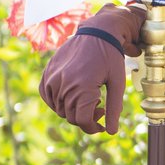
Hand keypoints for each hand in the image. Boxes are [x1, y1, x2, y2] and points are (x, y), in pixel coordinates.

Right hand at [39, 4, 144, 134]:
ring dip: (73, 110)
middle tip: (101, 108)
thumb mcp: (117, 83)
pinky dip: (58, 102)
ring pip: (60, 110)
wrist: (96, 32)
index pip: (82, 121)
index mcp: (82, 88)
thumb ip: (114, 108)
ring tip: (90, 98)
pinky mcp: (47, 74)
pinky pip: (48, 98)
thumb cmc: (110, 57)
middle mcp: (64, 84)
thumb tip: (112, 132)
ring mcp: (52, 79)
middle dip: (87, 119)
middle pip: (71, 117)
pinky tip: (73, 95)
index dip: (93, 128)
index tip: (102, 126)